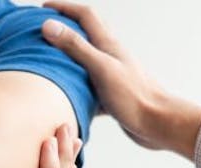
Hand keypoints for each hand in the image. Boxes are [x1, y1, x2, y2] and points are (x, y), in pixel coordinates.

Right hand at [40, 1, 200, 157]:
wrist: (158, 123)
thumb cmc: (133, 96)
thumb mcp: (100, 68)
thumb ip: (75, 46)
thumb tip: (49, 25)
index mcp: (108, 44)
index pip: (85, 15)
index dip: (64, 7)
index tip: (44, 7)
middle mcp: (109, 56)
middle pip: (84, 33)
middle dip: (64, 27)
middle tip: (42, 31)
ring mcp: (110, 74)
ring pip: (84, 59)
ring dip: (66, 56)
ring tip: (46, 61)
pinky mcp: (110, 94)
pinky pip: (86, 84)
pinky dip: (73, 84)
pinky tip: (62, 94)